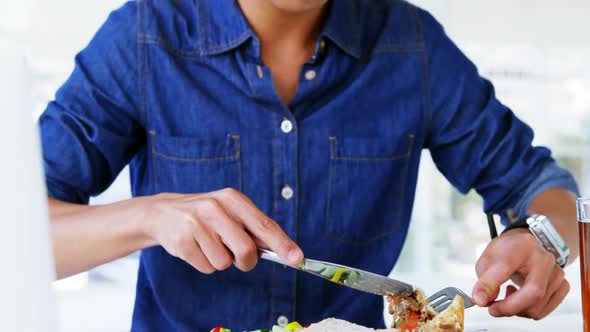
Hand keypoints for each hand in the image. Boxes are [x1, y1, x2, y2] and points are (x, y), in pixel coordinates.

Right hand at [141, 188, 302, 272]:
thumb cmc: (207, 216)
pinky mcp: (181, 241)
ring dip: (221, 261)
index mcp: (233, 199)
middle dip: (246, 261)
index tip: (296, 257)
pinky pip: (206, 267)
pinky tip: (196, 248)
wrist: (163, 213)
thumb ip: (254, 228)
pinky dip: (204, 264)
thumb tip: (284, 250)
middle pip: (246, 250)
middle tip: (239, 258)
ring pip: (224, 263)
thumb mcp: (230, 212)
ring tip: (209, 245)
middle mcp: (215, 207)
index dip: (282, 244)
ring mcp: (196, 224)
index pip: (264, 225)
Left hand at [472, 228, 569, 319]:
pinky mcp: (563, 285)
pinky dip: (528, 310)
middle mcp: (544, 258)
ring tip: (506, 297)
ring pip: (537, 306)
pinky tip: (520, 297)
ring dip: (516, 310)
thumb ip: (484, 279)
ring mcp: (557, 272)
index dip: (490, 285)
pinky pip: (543, 310)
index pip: (506, 267)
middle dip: (508, 308)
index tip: (479, 299)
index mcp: (522, 245)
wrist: (527, 246)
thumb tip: (482, 300)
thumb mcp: (488, 259)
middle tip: (492, 308)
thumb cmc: (508, 252)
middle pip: (533, 292)